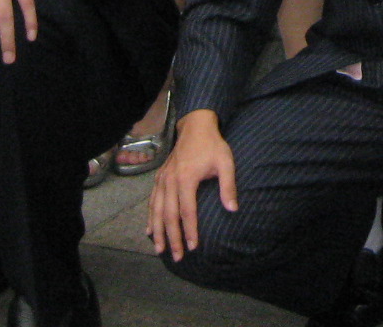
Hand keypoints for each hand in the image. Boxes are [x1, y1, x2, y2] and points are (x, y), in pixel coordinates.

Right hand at [147, 109, 236, 262]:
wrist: (196, 126)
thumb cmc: (213, 145)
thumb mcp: (226, 162)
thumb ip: (228, 186)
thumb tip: (233, 209)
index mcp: (186, 178)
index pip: (187, 211)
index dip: (190, 231)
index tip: (194, 247)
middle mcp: (170, 181)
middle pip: (169, 215)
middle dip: (172, 238)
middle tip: (177, 256)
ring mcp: (162, 179)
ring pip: (157, 210)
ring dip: (158, 231)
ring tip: (159, 249)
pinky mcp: (159, 177)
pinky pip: (152, 201)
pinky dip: (150, 217)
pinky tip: (149, 230)